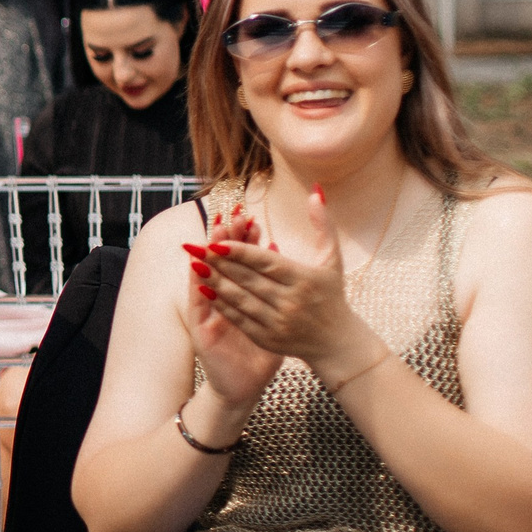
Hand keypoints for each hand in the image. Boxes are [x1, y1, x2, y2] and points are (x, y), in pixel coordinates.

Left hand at [185, 189, 385, 387]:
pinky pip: (239, 319)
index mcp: (304, 279)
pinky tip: (205, 290)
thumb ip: (323, 224)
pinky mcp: (268, 339)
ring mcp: (278, 322)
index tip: (216, 240)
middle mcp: (291, 302)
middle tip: (194, 247)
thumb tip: (316, 190)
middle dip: (219, 262)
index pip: (266, 262)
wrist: (337, 342)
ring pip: (240, 299)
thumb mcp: (332, 259)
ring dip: (215, 282)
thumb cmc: (332, 294)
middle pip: (248, 279)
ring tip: (195, 266)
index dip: (240, 251)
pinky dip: (221, 304)